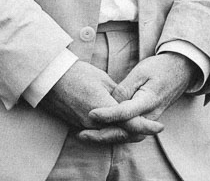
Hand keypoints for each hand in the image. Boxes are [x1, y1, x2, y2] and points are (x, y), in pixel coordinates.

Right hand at [39, 60, 158, 145]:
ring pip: (111, 136)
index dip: (147, 127)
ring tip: (139, 127)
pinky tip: (118, 126)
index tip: (159, 127)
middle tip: (152, 128)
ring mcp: (85, 126)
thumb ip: (118, 94)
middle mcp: (95, 122)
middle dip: (139, 133)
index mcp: (104, 107)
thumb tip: (128, 102)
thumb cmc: (76, 73)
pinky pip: (100, 133)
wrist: (50, 78)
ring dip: (125, 133)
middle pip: (123, 134)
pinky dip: (112, 131)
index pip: (131, 123)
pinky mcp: (78, 125)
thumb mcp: (102, 79)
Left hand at [84, 53, 193, 139]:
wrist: (180, 70)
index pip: (125, 113)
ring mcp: (149, 121)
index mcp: (149, 101)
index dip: (107, 114)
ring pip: (127, 136)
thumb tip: (111, 102)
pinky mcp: (146, 121)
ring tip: (85, 134)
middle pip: (125, 132)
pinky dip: (114, 134)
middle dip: (103, 135)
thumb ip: (125, 88)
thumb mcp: (141, 72)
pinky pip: (130, 132)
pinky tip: (99, 131)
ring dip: (106, 137)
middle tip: (82, 133)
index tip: (91, 113)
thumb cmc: (159, 68)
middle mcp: (150, 116)